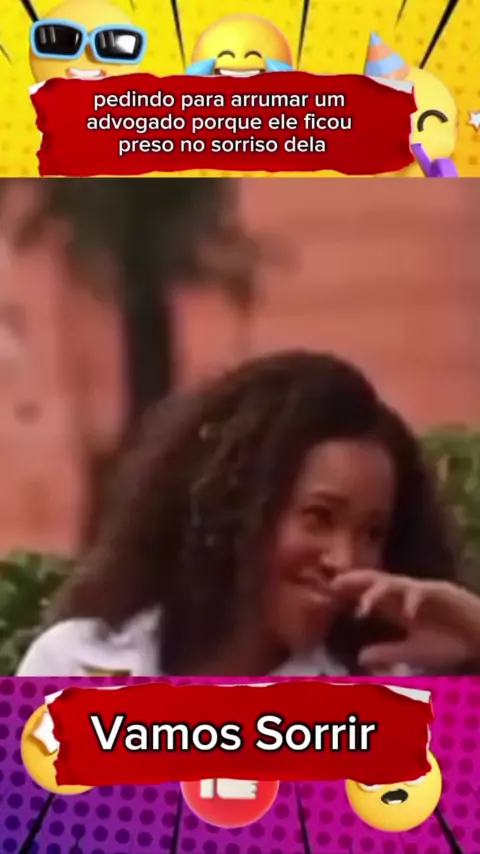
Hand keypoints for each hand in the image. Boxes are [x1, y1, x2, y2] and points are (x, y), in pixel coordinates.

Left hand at [330, 570, 479, 670]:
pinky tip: (407, 613)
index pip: (367, 593)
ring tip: (363, 607)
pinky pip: (423, 593)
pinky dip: (413, 603)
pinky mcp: (441, 593)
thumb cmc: (449, 643)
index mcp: (398, 607)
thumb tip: (360, 658)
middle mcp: (406, 595)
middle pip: (375, 581)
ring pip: (394, 583)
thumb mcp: (414, 653)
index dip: (348, 591)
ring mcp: (422, 592)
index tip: (325, 592)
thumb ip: (388, 653)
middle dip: (354, 580)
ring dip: (377, 593)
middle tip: (333, 584)